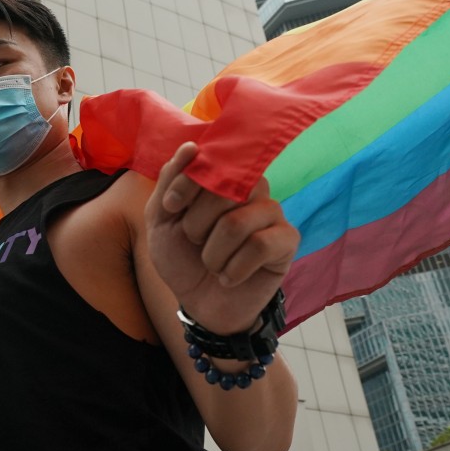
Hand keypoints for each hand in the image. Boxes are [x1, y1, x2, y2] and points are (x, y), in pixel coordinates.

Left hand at [145, 142, 299, 334]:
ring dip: (213, 254)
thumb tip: (191, 147)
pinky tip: (230, 278)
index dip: (186, 183)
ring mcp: (272, 212)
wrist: (199, 303)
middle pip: (223, 191)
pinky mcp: (287, 239)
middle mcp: (251, 187)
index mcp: (222, 177)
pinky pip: (260, 245)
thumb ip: (170, 181)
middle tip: (196, 243)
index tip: (170, 207)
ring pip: (237, 223)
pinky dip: (235, 269)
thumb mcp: (162, 220)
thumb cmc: (182, 258)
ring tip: (214, 265)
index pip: (209, 160)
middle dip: (196, 226)